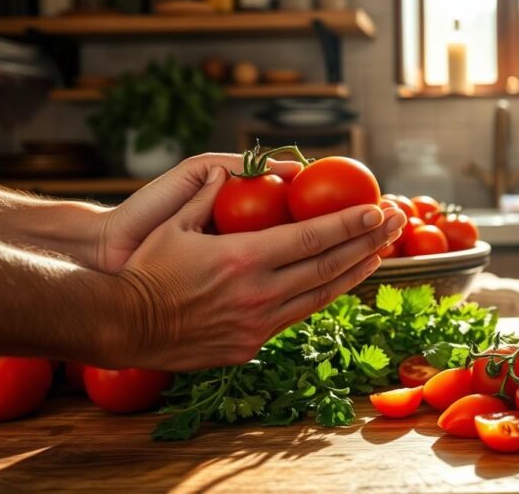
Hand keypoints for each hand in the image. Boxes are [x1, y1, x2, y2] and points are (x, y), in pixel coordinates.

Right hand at [109, 167, 405, 370]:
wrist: (121, 325)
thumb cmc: (144, 268)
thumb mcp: (176, 223)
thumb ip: (210, 194)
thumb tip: (237, 171)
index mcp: (243, 259)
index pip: (313, 238)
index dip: (351, 224)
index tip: (380, 211)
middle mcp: (259, 293)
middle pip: (329, 266)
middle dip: (369, 242)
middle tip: (397, 224)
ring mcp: (257, 324)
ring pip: (320, 295)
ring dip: (355, 272)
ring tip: (381, 252)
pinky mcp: (251, 346)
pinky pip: (296, 316)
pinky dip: (322, 296)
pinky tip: (339, 282)